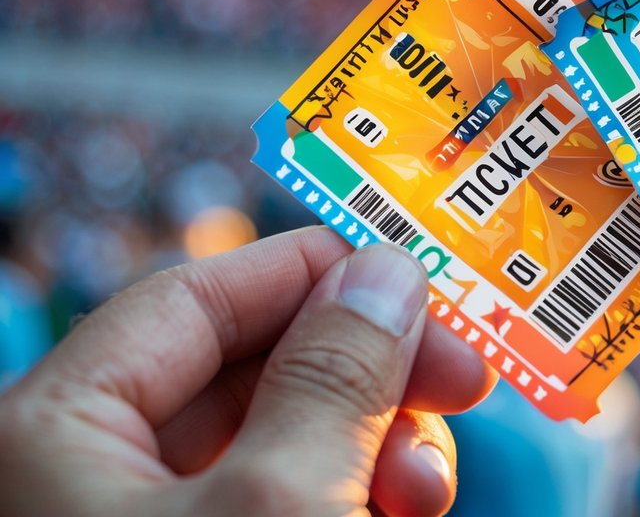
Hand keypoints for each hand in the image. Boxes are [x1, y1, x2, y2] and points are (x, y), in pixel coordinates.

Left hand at [0, 226, 495, 516]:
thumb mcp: (280, 504)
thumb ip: (334, 374)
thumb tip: (384, 270)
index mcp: (54, 432)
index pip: (192, 299)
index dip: (310, 270)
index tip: (411, 271)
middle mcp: (88, 475)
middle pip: (248, 371)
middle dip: (367, 372)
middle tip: (462, 376)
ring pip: (279, 442)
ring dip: (374, 444)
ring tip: (428, 485)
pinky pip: (283, 502)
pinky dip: (352, 494)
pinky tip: (403, 508)